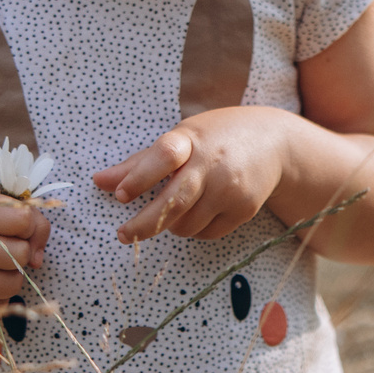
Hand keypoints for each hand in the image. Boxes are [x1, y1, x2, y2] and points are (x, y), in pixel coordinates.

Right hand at [0, 191, 49, 307]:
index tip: (16, 226)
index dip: (28, 224)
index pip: (23, 220)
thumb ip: (24, 214)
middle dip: (20, 250)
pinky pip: (0, 303)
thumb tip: (38, 258)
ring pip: (14, 283)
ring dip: (12, 274)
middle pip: (20, 254)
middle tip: (3, 246)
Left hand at [97, 108, 295, 243]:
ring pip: (187, 224)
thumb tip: (99, 182)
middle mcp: (213, 164)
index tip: (121, 195)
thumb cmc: (217, 137)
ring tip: (172, 212)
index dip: (141, 176)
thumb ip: (141, 162)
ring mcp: (231, 188)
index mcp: (192, 139)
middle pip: (175, 201)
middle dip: (145, 223)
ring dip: (171, 225)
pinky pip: (207, 233)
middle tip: (123, 235)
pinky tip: (199, 212)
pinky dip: (194, 230)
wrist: (274, 142)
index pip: (164, 155)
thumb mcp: (182, 138)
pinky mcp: (244, 209)